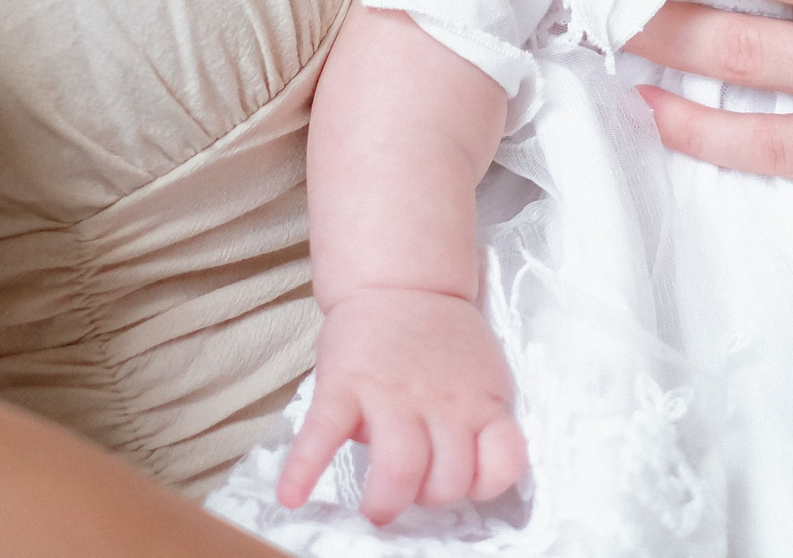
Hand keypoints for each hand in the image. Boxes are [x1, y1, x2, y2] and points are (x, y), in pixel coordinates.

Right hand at [277, 287, 526, 523]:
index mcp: (480, 403)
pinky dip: (304, 470)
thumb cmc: (443, 343)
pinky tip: (291, 495)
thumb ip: (482, 423)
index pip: (501, 464)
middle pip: (446, 480)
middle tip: (409, 492)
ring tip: (375, 508)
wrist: (402, 283)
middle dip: (427, 499)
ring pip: (399, 470)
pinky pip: (324, 435)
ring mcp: (392, 395)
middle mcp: (441, 404)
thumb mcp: (483, 377)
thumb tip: (467, 477)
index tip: (464, 484)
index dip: (484, 485)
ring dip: (386, 502)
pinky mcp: (344, 385)